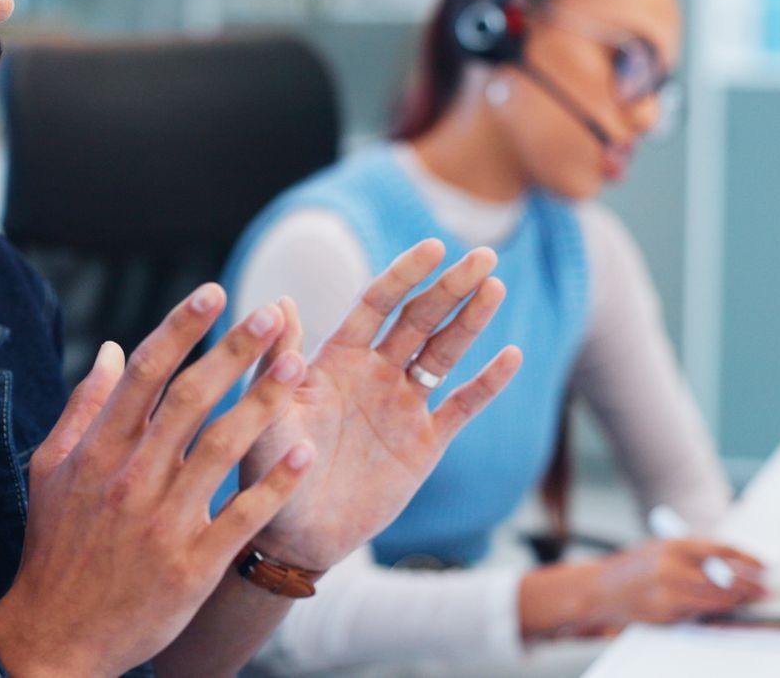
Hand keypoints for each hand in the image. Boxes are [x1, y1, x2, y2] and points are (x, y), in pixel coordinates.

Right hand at [0, 284, 316, 677]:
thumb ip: (81, 407)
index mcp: (98, 451)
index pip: (144, 373)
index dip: (181, 327)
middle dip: (234, 351)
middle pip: (191, 399)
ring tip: (296, 367)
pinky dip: (275, 483)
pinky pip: (243, 516)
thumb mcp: (49, 471)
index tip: (214, 292)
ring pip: (223, 448)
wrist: (57, 635)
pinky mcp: (191, 565)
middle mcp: (131, 479)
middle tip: (272, 315)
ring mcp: (163, 522)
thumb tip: (106, 349)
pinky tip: (303, 452)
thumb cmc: (54, 548)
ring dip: (263, 403)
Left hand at [241, 239, 521, 570]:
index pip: (377, 304)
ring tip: (496, 286)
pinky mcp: (424, 443)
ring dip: (471, 321)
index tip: (433, 246)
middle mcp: (374, 373)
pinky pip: (462, 406)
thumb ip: (276, 361)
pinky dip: (487, 383)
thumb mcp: (268, 413)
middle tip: (484, 255)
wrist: (293, 533)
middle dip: (450, 287)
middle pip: (419, 320)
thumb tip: (279, 302)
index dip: (405, 274)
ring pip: (444, 353)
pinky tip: (512, 355)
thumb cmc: (268, 470)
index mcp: (337, 358)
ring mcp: (402, 405)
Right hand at [522, 538, 767, 637]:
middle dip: (748, 584)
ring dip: (737, 600)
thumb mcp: (660, 550)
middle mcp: (670, 565)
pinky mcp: (665, 612)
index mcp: (671, 544)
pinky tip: (726, 609)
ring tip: (753, 599)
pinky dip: (715, 610)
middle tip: (766, 589)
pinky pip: (699, 612)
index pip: (720, 549)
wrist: (598, 590)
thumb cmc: (632, 569)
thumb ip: (691, 555)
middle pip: (723, 577)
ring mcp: (668, 590)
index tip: (764, 565)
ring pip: (715, 598)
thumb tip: (731, 564)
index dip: (747, 558)